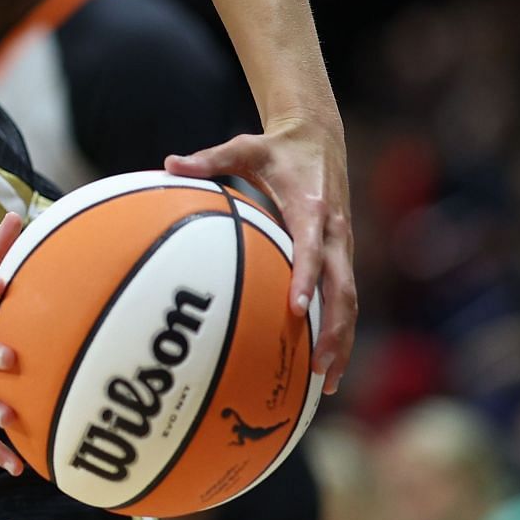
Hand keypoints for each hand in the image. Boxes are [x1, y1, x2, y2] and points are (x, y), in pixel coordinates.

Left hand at [165, 119, 356, 394]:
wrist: (320, 136)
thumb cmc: (276, 148)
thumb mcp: (244, 147)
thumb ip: (210, 159)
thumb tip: (169, 163)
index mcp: (311, 209)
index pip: (313, 250)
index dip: (307, 279)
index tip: (296, 309)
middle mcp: (334, 232)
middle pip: (343, 288)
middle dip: (335, 329)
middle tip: (319, 367)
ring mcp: (342, 247)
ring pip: (350, 300)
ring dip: (342, 339)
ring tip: (328, 382)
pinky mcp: (342, 255)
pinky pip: (345, 296)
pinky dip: (339, 329)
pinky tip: (324, 364)